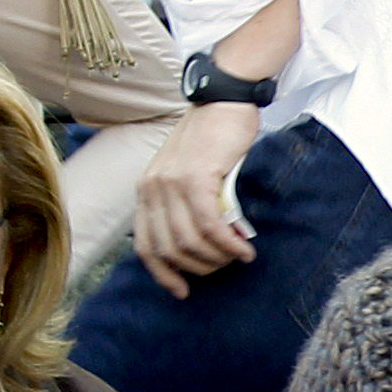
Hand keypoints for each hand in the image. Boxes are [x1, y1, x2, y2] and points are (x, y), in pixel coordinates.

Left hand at [132, 99, 262, 294]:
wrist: (224, 100)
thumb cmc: (214, 136)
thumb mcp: (190, 172)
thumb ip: (186, 203)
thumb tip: (204, 242)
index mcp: (146, 189)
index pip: (146, 245)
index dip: (163, 274)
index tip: (183, 290)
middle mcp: (151, 188)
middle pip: (169, 249)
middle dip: (201, 267)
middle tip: (227, 264)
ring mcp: (170, 183)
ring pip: (189, 241)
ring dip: (218, 257)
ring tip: (240, 255)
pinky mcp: (194, 178)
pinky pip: (209, 225)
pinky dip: (228, 244)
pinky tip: (245, 249)